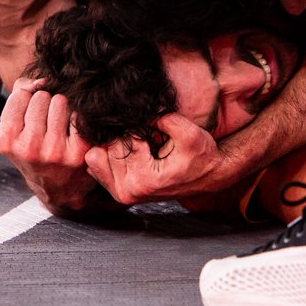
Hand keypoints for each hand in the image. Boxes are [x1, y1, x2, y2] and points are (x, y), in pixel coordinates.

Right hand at [0, 79, 99, 214]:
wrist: (59, 187)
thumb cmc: (35, 149)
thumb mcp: (15, 128)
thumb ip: (21, 94)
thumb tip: (41, 81)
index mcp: (7, 141)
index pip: (21, 95)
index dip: (28, 99)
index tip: (31, 113)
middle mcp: (29, 148)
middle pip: (41, 97)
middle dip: (45, 103)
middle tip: (47, 122)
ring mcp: (54, 151)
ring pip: (60, 101)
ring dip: (62, 108)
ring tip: (60, 125)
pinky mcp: (78, 152)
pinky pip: (78, 114)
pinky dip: (77, 117)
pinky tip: (73, 131)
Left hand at [84, 113, 224, 203]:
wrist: (209, 175)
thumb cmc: (201, 156)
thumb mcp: (188, 133)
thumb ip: (163, 119)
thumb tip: (139, 111)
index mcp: (144, 179)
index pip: (120, 142)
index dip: (133, 128)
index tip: (149, 129)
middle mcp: (128, 191)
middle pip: (105, 150)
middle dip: (120, 137)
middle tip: (144, 137)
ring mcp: (122, 194)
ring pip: (96, 158)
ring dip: (112, 147)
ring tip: (136, 144)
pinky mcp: (120, 193)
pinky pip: (96, 168)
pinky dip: (107, 157)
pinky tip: (128, 152)